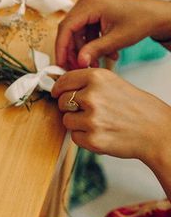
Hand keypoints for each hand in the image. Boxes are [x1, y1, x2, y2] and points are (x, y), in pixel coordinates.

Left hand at [51, 68, 170, 167]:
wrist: (159, 133)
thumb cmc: (140, 109)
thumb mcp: (115, 84)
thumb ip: (90, 84)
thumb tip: (63, 87)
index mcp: (98, 78)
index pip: (65, 80)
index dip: (59, 88)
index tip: (57, 92)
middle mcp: (92, 96)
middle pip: (63, 101)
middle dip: (71, 107)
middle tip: (89, 112)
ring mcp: (91, 118)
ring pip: (66, 120)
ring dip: (77, 124)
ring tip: (99, 123)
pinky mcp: (92, 138)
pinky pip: (74, 137)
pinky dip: (84, 138)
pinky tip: (101, 133)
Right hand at [55, 0, 170, 68]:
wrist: (158, 15)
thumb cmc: (143, 20)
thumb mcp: (117, 39)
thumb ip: (94, 50)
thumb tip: (79, 62)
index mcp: (90, 2)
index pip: (66, 27)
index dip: (62, 47)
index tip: (60, 64)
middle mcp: (87, 0)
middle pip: (70, 29)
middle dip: (73, 50)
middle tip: (75, 67)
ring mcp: (91, 3)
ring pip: (78, 31)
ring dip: (84, 49)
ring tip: (93, 64)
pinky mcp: (95, 9)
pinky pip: (86, 29)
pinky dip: (92, 43)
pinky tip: (102, 54)